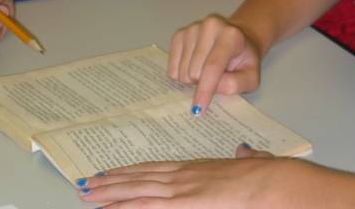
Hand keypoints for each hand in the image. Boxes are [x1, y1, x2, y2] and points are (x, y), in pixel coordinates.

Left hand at [75, 145, 303, 207]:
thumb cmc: (264, 176)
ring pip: (138, 190)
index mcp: (197, 167)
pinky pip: (149, 205)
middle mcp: (184, 174)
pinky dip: (128, 205)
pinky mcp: (185, 202)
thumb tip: (243, 150)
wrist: (269, 180)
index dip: (132, 170)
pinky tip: (111, 208)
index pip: (156, 168)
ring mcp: (183, 188)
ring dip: (110, 193)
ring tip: (87, 194)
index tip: (111, 172)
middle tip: (86, 184)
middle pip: (140, 177)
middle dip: (112, 182)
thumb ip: (243, 158)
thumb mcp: (250, 162)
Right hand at [168, 14, 261, 112]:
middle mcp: (210, 26)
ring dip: (192, 80)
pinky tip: (194, 66)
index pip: (212, 66)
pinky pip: (171, 67)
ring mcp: (193, 28)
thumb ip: (235, 85)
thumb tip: (213, 88)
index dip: (205, 90)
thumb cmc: (244, 60)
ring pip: (182, 71)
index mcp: (231, 35)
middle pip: (194, 71)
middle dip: (202, 84)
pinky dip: (181, 74)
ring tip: (206, 70)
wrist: (237, 38)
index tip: (198, 109)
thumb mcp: (251, 77)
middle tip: (215, 78)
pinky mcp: (180, 34)